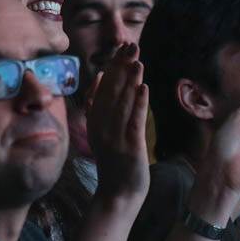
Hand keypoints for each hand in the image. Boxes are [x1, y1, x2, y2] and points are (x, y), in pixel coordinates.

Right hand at [86, 43, 150, 202]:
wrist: (117, 195)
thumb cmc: (114, 162)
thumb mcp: (101, 130)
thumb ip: (99, 104)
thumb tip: (99, 76)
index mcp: (95, 121)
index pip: (103, 87)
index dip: (113, 66)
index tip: (121, 47)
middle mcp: (102, 127)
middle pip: (112, 92)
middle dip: (121, 67)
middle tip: (131, 45)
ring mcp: (115, 138)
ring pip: (122, 104)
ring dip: (130, 81)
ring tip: (137, 61)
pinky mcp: (129, 148)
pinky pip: (134, 122)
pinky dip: (138, 104)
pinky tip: (144, 88)